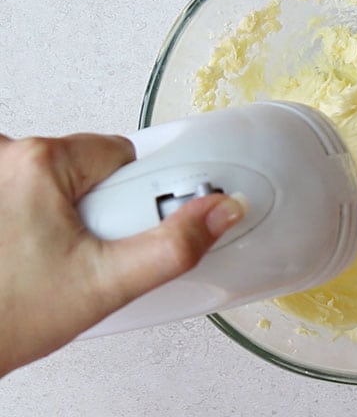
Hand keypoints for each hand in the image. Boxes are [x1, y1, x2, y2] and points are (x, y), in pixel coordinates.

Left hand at [0, 133, 244, 377]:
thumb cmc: (4, 317)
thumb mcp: (106, 285)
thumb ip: (174, 245)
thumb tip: (220, 211)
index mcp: (39, 162)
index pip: (120, 154)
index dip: (133, 195)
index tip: (120, 228)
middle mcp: (3, 156)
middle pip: (84, 165)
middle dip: (95, 205)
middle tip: (81, 250)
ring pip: (52, 177)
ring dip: (60, 208)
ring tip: (49, 254)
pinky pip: (21, 184)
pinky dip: (30, 209)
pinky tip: (24, 247)